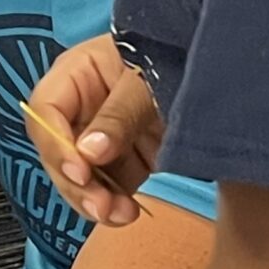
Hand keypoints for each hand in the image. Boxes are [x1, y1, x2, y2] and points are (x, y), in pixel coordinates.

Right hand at [26, 32, 164, 228]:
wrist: (222, 69)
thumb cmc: (177, 54)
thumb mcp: (146, 80)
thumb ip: (119, 114)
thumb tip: (89, 153)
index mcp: (76, 75)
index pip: (46, 112)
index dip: (56, 144)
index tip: (80, 172)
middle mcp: (81, 108)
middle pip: (59, 152)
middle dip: (76, 183)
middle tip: (100, 205)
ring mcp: (102, 136)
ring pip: (81, 177)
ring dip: (94, 201)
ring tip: (120, 214)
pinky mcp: (124, 159)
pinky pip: (109, 187)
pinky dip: (114, 205)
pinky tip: (127, 212)